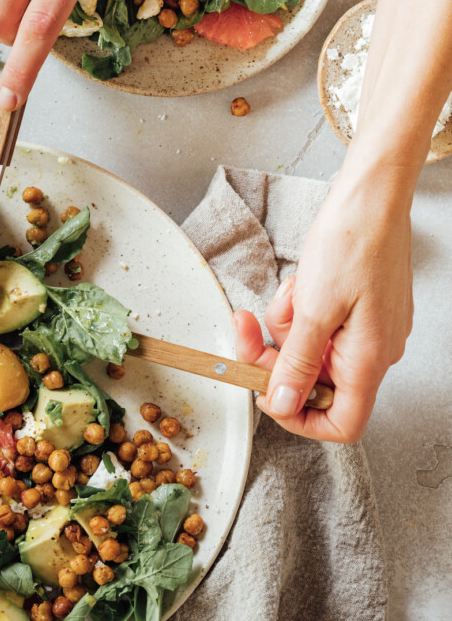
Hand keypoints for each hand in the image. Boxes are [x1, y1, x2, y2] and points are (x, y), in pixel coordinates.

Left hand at [233, 163, 413, 441]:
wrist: (373, 196)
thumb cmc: (353, 242)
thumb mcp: (314, 310)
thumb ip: (297, 364)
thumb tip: (283, 405)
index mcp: (368, 361)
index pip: (340, 423)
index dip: (299, 418)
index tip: (267, 395)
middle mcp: (373, 352)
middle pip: (314, 382)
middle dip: (276, 357)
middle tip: (247, 329)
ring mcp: (367, 331)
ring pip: (311, 350)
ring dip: (286, 325)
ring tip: (291, 291)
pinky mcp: (359, 309)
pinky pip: (319, 325)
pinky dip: (301, 309)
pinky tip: (303, 282)